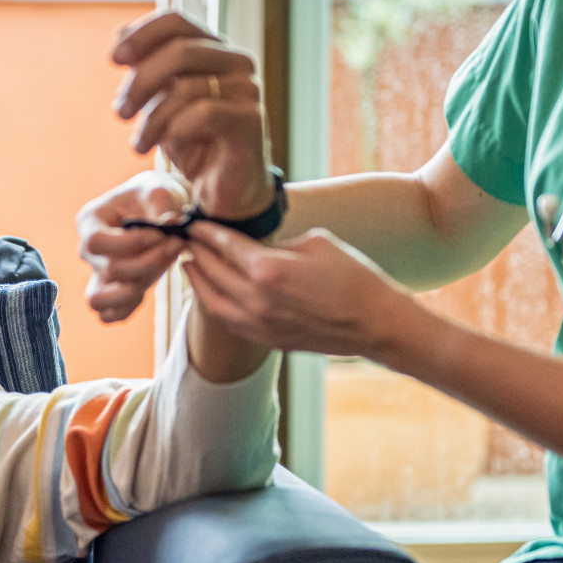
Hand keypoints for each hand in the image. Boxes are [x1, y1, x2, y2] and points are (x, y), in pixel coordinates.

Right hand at [78, 171, 193, 322]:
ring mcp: (95, 274)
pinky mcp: (110, 292)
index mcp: (89, 221)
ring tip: (159, 272)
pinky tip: (150, 284)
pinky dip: (129, 307)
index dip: (132, 242)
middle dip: (149, 261)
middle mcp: (86, 251)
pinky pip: (110, 314)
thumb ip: (161, 205)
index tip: (160, 232)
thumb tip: (169, 223)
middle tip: (176, 244)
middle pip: (109, 271)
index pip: (97, 242)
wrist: (153, 209)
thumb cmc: (151, 196)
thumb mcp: (157, 190)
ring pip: (98, 301)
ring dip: (134, 291)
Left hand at [112, 12, 271, 219]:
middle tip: (121, 112)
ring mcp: (247, 89)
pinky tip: (166, 147)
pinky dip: (175, 131)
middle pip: (179, 51)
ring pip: (186, 87)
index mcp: (213, 49)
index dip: (141, 34)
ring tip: (139, 144)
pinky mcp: (251, 120)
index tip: (113, 58)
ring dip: (152, 119)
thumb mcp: (160, 101)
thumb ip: (145, 69)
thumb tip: (120, 36)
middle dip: (140, 82)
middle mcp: (236, 62)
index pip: (176, 21)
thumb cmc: (193, 142)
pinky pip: (203, 113)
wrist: (223, 190)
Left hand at [181, 221, 417, 356]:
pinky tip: (212, 293)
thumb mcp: (315, 242)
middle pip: (210, 272)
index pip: (223, 245)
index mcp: (267, 269)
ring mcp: (259, 324)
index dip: (206, 231)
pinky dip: (214, 304)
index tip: (193, 222)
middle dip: (196, 252)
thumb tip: (257, 246)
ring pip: (211, 301)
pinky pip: (228, 321)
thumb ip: (278, 243)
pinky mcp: (267, 340)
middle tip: (186, 239)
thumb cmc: (353, 276)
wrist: (376, 323)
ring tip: (190, 265)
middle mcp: (256, 300)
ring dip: (197, 281)